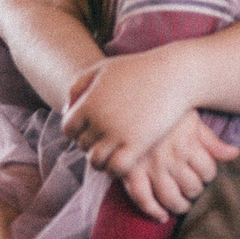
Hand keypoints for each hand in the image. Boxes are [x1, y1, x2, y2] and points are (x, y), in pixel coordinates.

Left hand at [63, 49, 198, 179]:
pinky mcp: (138, 144)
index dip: (77, 131)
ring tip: (112, 153)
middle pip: (83, 145)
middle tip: (106, 141)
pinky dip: (115, 169)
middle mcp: (99, 119)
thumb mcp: (103, 69)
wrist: (174, 75)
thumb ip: (79, 85)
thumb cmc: (139, 70)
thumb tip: (65, 110)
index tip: (91, 130)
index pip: (69, 129)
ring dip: (101, 160)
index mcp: (89, 102)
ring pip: (96, 161)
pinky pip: (116, 168)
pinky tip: (124, 160)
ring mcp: (118, 133)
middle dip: (91, 144)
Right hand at [111, 114, 239, 217]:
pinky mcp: (129, 171)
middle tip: (192, 187)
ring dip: (179, 205)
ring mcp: (148, 166)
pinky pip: (142, 199)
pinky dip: (152, 211)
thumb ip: (212, 140)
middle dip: (195, 190)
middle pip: (192, 188)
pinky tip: (160, 215)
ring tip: (181, 204)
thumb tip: (235, 154)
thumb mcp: (191, 119)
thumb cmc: (165, 109)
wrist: (130, 97)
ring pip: (170, 198)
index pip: (208, 172)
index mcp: (187, 143)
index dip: (209, 175)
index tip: (203, 172)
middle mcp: (169, 157)